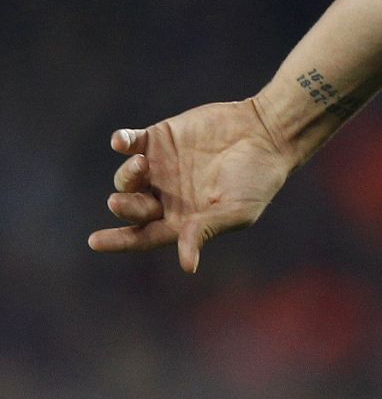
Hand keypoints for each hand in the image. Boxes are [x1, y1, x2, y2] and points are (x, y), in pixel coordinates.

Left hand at [88, 100, 293, 272]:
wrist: (268, 133)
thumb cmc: (257, 178)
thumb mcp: (236, 210)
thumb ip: (206, 231)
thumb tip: (187, 265)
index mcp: (181, 221)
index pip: (142, 236)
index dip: (118, 240)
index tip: (95, 241)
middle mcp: (165, 196)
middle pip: (130, 208)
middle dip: (123, 206)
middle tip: (118, 201)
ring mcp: (160, 167)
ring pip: (126, 178)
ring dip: (126, 175)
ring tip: (141, 163)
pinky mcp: (160, 138)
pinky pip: (130, 142)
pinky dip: (121, 142)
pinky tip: (121, 142)